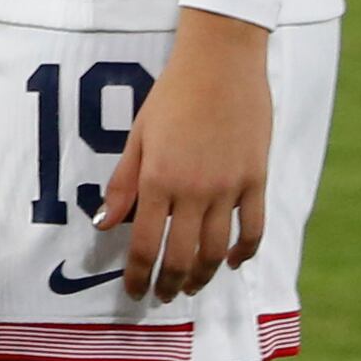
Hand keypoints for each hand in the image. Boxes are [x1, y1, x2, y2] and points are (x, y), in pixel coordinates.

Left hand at [99, 15, 272, 301]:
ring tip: (192, 287)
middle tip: (163, 297)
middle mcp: (193, 191)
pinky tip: (235, 263)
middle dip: (169, 284)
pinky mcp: (256, 179)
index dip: (139, 276)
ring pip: (218, 250)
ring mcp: (229, 187)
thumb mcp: (138, 137)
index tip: (135, 293)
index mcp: (158, 181)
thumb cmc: (172, 96)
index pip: (145, 245)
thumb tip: (104, 225)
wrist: (221, 63)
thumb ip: (123, 185)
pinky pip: (253, 227)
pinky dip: (245, 252)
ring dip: (204, 276)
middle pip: (183, 256)